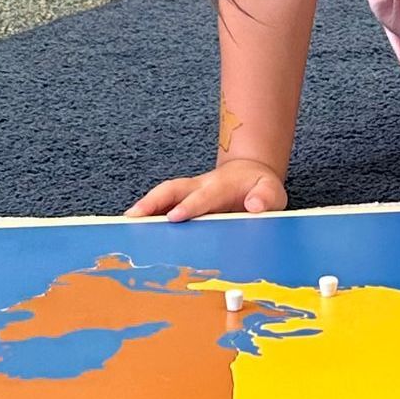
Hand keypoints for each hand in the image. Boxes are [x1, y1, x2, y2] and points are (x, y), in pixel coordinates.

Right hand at [127, 159, 287, 221]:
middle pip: (173, 189)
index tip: (174, 217)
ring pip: (164, 194)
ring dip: (145, 206)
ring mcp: (189, 191)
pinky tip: (134, 225)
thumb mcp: (271, 190)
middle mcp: (200, 186)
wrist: (250, 173)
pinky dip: (148, 212)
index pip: (203, 196)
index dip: (189, 206)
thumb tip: (254, 206)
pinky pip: (163, 203)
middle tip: (135, 217)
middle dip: (154, 201)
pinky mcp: (183, 199)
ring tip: (127, 221)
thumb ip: (265, 197)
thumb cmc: (260, 186)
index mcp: (221, 185)